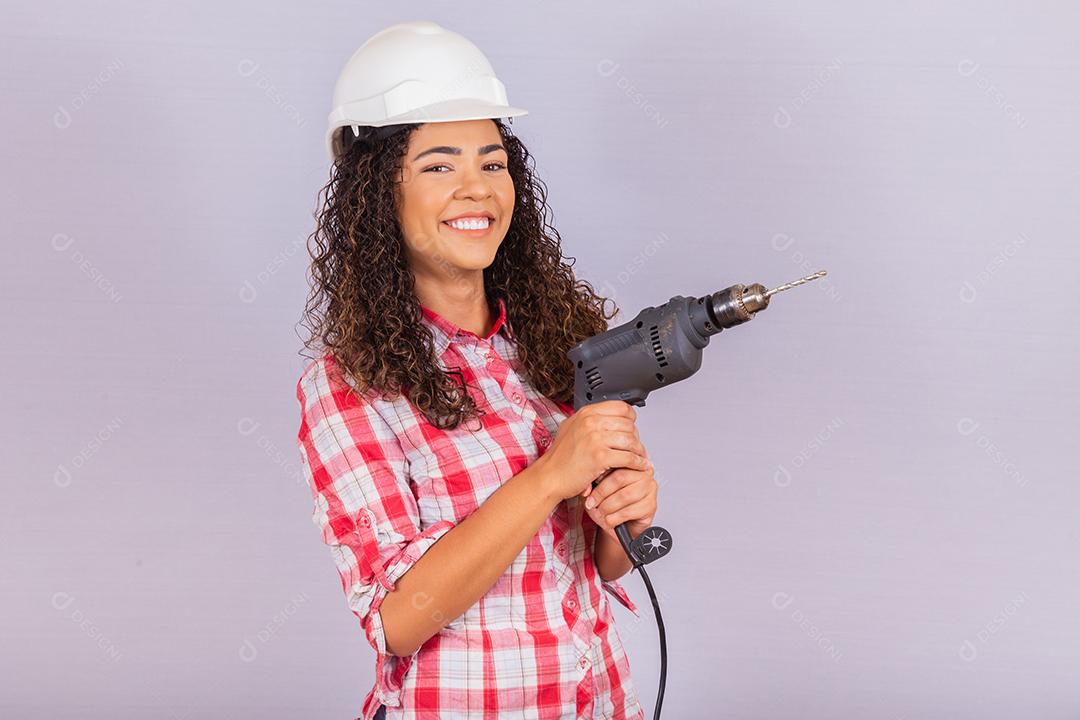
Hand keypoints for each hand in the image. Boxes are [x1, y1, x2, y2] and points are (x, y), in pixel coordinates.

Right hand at [535, 400, 650, 502]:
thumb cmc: (559, 458)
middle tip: (636, 446)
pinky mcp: (600, 457)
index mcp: (586, 413)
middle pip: (628, 424)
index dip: (630, 419)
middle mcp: (591, 422)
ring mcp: (595, 439)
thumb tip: (607, 415)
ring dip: (639, 451)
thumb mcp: (571, 428)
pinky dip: (638, 463)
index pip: (621, 407)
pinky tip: (639, 466)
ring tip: (640, 457)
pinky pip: (629, 457)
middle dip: (635, 437)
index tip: (631, 428)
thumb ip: (588, 420)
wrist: (550, 477)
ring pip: (631, 440)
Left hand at [581, 460, 657, 540]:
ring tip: (599, 512)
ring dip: (607, 507)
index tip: (590, 486)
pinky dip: (614, 518)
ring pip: (624, 495)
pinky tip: (609, 520)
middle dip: (601, 493)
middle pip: (620, 478)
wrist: (619, 523)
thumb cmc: (607, 502)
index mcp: (631, 461)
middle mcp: (644, 472)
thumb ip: (592, 482)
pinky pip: (629, 511)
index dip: (601, 474)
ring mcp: (650, 488)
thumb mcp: (595, 488)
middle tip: (591, 503)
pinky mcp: (651, 506)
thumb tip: (586, 487)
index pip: (616, 461)